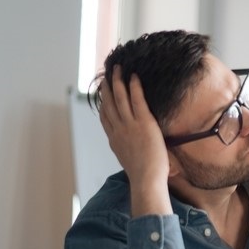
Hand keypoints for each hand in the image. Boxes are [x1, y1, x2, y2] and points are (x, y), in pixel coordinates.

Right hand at [99, 66, 171, 215]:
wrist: (146, 179)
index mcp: (114, 140)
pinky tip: (134, 77)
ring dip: (118, 81)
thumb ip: (129, 151)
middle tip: (106, 74)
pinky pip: (137, 100)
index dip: (102, 103)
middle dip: (107, 87)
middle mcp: (118, 130)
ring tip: (118, 69)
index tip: (102, 93)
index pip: (105, 117)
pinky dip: (134, 87)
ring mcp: (129, 125)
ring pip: (120, 98)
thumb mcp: (130, 161)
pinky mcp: (143, 122)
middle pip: (109, 104)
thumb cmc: (143, 176)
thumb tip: (134, 149)